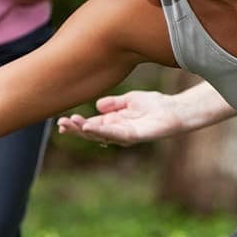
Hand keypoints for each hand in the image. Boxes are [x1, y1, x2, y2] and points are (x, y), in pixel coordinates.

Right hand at [56, 90, 187, 145]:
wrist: (174, 110)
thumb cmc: (154, 105)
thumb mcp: (129, 100)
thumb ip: (113, 103)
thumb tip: (97, 105)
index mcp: (113, 123)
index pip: (90, 125)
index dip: (76, 124)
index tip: (62, 121)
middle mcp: (116, 132)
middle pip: (91, 133)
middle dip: (76, 129)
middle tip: (61, 124)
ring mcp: (125, 136)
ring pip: (100, 135)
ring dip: (85, 131)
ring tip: (71, 125)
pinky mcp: (135, 136)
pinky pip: (116, 134)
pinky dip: (103, 131)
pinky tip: (91, 126)